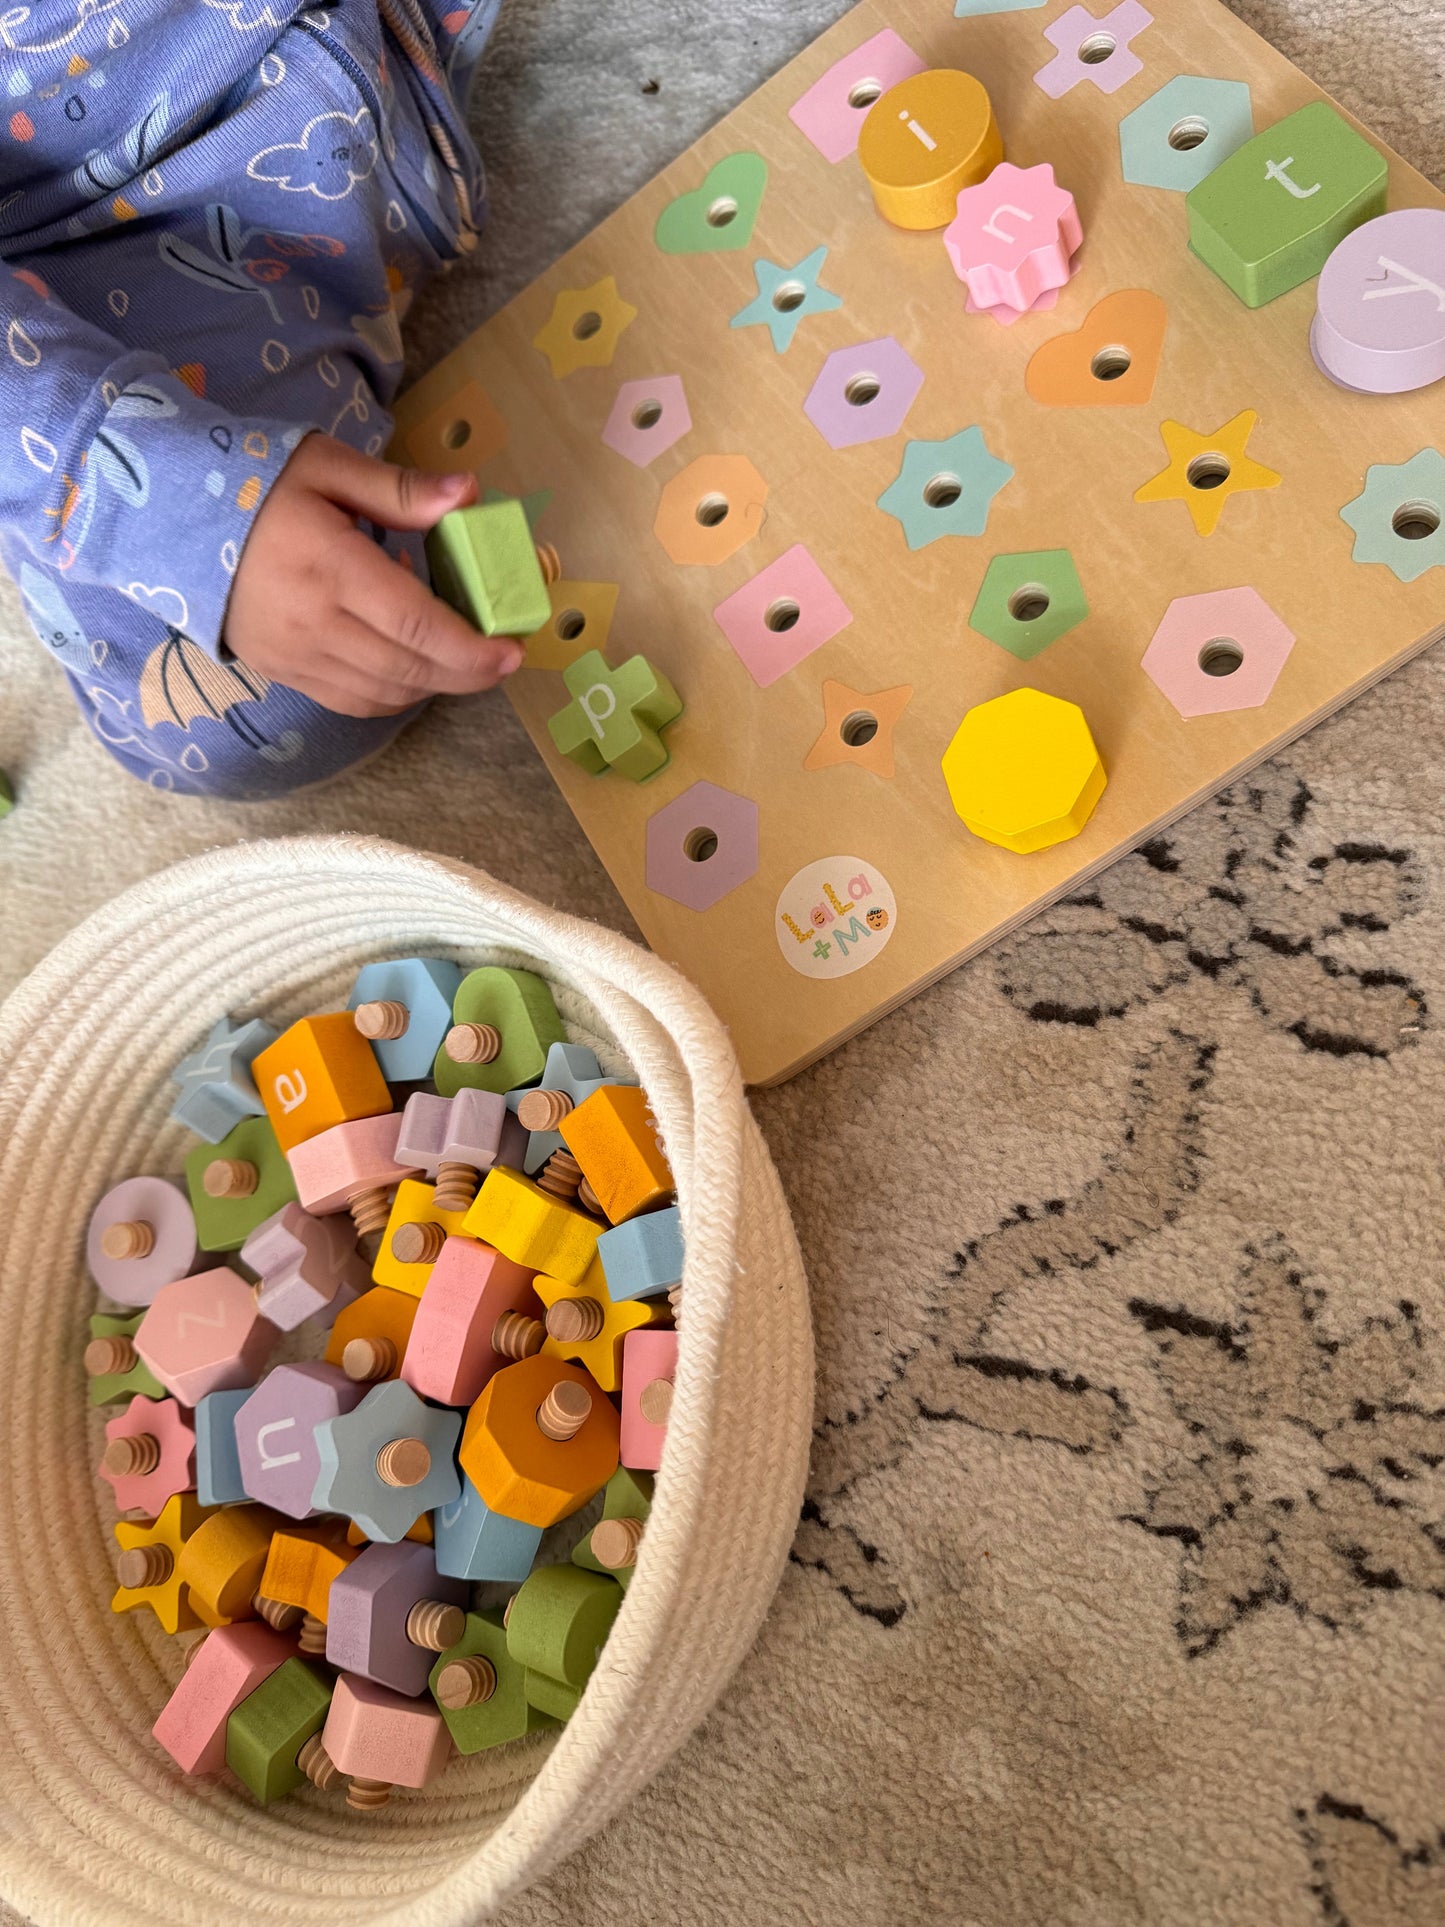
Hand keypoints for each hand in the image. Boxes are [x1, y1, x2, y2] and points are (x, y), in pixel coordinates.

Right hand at [224, 433, 523, 716]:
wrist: (168, 519)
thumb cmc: (255, 483)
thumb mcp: (327, 467)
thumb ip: (400, 490)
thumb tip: (469, 494)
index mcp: (330, 568)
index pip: (417, 626)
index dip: (472, 649)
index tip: (513, 651)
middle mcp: (313, 624)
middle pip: (410, 670)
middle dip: (467, 673)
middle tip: (503, 661)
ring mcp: (294, 657)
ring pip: (385, 693)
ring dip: (434, 685)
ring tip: (464, 662)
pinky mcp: (281, 673)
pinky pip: (353, 700)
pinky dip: (394, 693)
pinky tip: (414, 669)